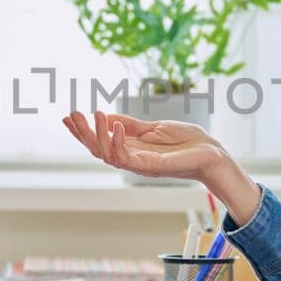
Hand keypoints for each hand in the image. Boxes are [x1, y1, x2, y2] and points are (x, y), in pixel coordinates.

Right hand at [62, 110, 226, 181]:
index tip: (68, 117)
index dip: (83, 132)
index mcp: (132, 150)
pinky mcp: (152, 166)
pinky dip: (117, 142)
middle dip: (82, 133)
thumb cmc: (188, 143)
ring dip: (97, 135)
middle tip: (71, 115)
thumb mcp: (154, 128)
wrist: (213, 154)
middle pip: (98, 150)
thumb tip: (108, 116)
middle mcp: (132, 160)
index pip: (100, 143)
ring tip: (93, 114)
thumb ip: (132, 125)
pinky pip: (127, 158)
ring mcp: (140, 165)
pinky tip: (115, 125)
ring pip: (107, 155)